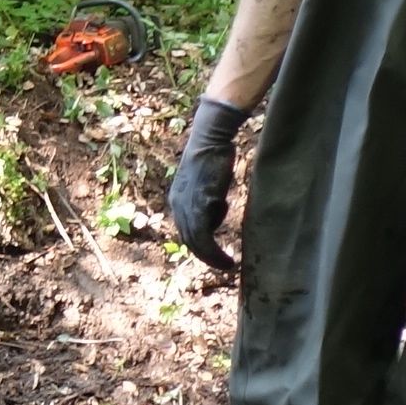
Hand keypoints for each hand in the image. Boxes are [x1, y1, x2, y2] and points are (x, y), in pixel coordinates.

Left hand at [168, 97, 249, 272]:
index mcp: (177, 199)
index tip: (214, 253)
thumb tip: (215, 204)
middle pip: (189, 240)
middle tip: (223, 265)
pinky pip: (204, 238)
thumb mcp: (206, 179)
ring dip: (212, 258)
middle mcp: (177, 206)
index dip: (200, 244)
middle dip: (206, 256)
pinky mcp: (198, 206)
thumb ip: (207, 195)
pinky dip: (214, 253)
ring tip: (228, 265)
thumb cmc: (212, 153)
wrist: (210, 139)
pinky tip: (228, 259)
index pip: (186, 229)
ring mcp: (186, 207)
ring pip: (196, 243)